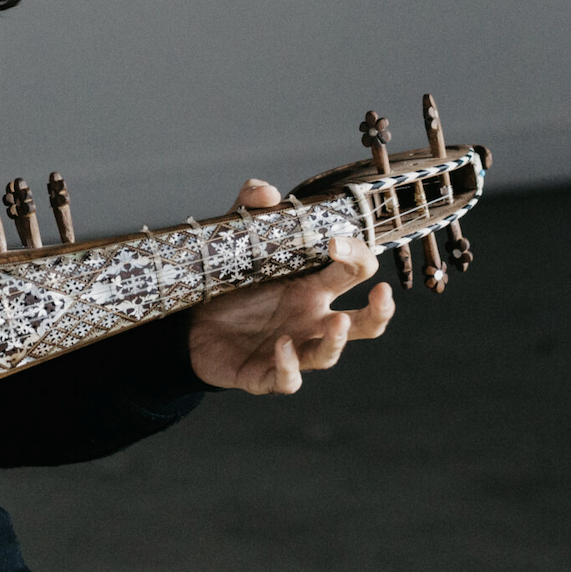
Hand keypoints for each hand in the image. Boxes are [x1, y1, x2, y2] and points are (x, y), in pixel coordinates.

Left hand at [185, 178, 394, 393]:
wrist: (189, 323)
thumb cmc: (228, 282)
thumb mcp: (237, 240)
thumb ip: (251, 210)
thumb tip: (268, 191)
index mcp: (312, 285)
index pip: (355, 272)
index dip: (357, 256)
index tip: (336, 242)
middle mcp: (310, 318)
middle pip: (364, 323)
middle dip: (381, 310)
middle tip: (381, 293)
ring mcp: (292, 348)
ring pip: (329, 354)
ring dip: (337, 342)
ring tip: (336, 324)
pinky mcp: (264, 372)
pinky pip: (287, 380)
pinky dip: (289, 367)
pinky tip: (281, 347)